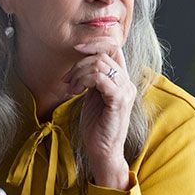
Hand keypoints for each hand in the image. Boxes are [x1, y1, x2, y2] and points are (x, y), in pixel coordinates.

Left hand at [62, 38, 135, 189]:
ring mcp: (125, 91)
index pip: (114, 48)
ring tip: (71, 89)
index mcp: (123, 80)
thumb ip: (93, 78)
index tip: (76, 48)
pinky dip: (84, 81)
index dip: (95, 43)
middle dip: (79, 64)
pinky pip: (100, 78)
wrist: (102, 150)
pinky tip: (77, 92)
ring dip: (79, 74)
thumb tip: (82, 61)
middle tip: (67, 80)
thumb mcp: (93, 96)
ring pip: (99, 65)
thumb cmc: (96, 126)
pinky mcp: (118, 100)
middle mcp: (127, 83)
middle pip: (103, 55)